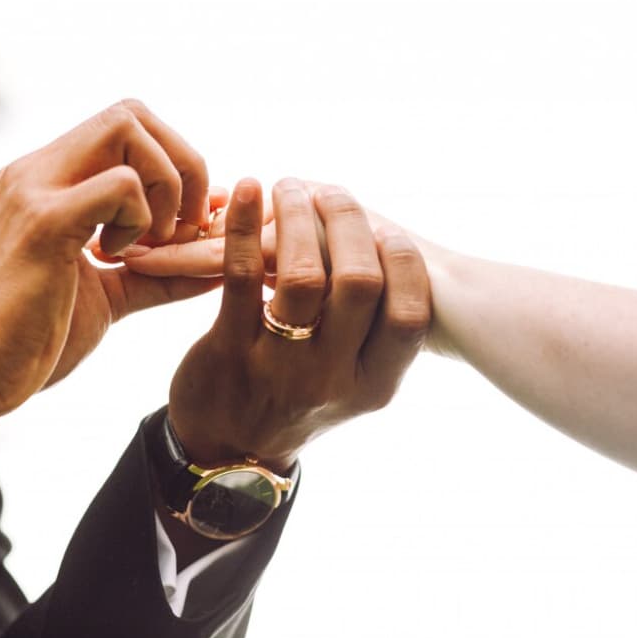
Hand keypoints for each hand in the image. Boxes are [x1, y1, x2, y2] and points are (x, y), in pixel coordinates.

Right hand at [0, 100, 210, 423]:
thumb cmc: (28, 340)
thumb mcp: (106, 297)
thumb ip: (156, 273)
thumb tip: (215, 262)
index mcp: (46, 182)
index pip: (124, 126)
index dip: (171, 163)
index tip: (182, 223)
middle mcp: (36, 172)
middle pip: (132, 112)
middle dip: (181, 163)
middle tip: (182, 226)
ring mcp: (35, 190)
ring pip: (128, 130)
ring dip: (165, 187)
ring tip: (152, 244)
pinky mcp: (43, 222)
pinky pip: (121, 184)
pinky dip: (143, 217)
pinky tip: (118, 259)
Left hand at [168, 178, 430, 471]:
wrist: (226, 449)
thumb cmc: (299, 399)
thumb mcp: (352, 381)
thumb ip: (376, 329)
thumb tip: (390, 243)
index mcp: (374, 386)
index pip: (410, 312)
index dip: (402, 260)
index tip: (382, 229)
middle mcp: (333, 381)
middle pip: (360, 282)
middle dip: (348, 221)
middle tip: (330, 195)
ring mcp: (281, 368)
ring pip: (304, 273)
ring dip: (298, 216)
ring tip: (289, 187)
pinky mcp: (230, 351)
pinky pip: (243, 274)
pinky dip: (243, 224)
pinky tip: (247, 190)